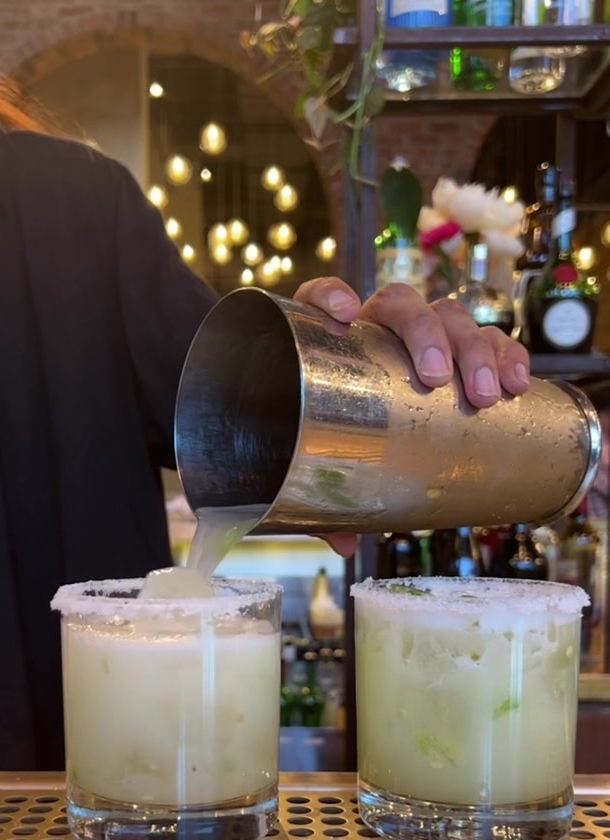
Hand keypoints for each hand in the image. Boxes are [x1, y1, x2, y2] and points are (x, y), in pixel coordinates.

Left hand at [293, 277, 530, 558]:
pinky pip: (493, 339)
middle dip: (428, 335)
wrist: (360, 436)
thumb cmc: (344, 447)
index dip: (330, 296)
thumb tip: (344, 542)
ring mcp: (425, 338)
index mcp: (335, 344)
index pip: (322, 299)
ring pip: (453, 317)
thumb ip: (326, 506)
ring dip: (475, 350)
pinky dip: (509, 356)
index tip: (343, 314)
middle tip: (438, 379)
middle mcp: (380, 330)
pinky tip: (516, 385)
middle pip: (405, 304)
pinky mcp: (464, 354)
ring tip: (485, 395)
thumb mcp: (330, 476)